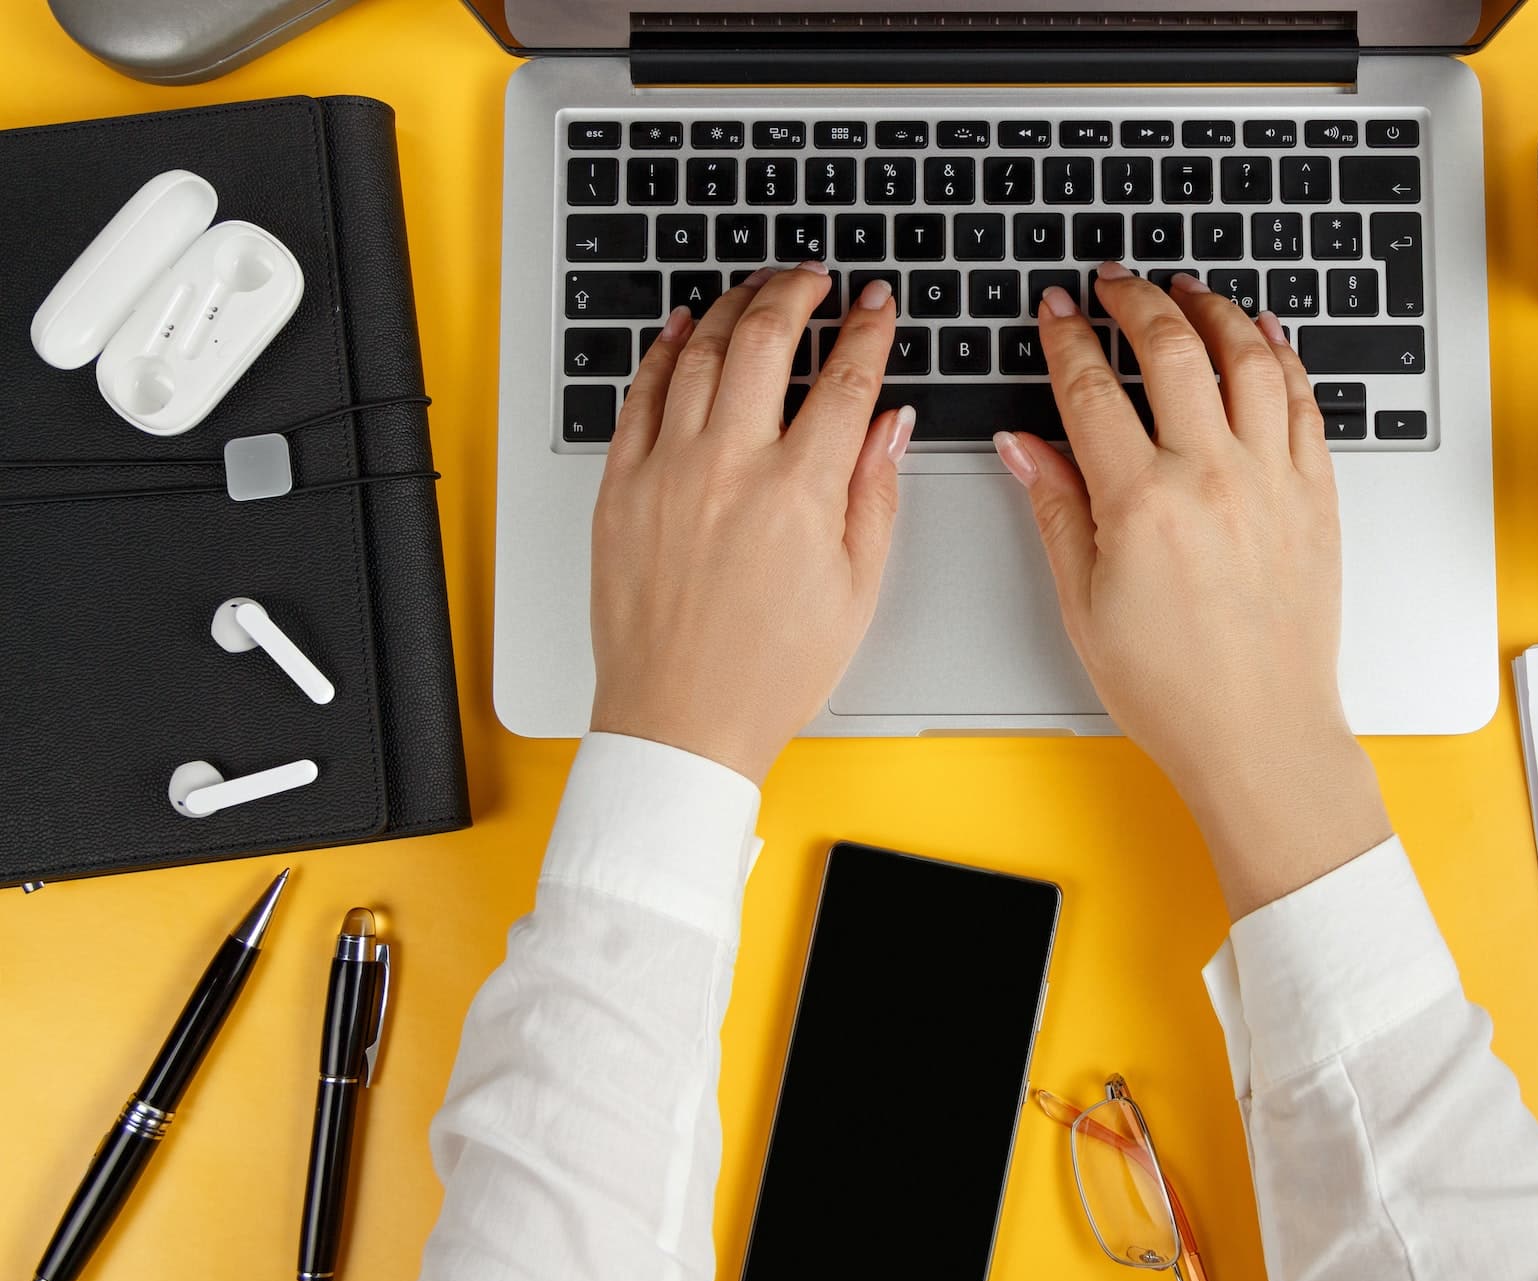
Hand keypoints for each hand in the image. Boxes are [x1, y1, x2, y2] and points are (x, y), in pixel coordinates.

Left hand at [588, 266, 912, 783]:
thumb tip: (890, 422)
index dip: (867, 330)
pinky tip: (682, 327)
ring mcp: (667, 470)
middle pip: (765, 339)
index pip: (845, 379)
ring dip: (732, 307)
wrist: (681, 721)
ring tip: (756, 290)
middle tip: (813, 277)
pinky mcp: (621, 486)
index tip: (875, 305)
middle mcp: (731, 466)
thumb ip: (876, 492)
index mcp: (801, 492)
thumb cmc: (770, 671)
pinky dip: (663, 349)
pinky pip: (639, 393)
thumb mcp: (856, 587)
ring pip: (698, 351)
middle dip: (796, 291)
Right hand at [996, 265, 1390, 916]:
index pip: (1092, 390)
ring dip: (1214, 311)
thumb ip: (1057, 511)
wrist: (1260, 734)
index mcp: (1142, 504)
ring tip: (1188, 290)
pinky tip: (1265, 335)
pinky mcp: (1315, 496)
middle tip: (1115, 282)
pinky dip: (1283, 356)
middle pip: (1172, 350)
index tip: (1056, 312)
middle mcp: (1212, 477)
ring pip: (1249, 359)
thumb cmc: (1172, 688)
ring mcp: (1272, 481)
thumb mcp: (1085, 604)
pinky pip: (1303, 402)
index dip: (1067, 340)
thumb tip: (1024, 447)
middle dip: (1136, 301)